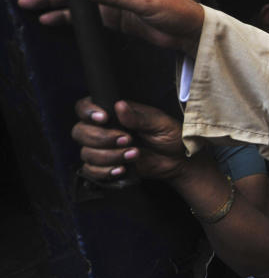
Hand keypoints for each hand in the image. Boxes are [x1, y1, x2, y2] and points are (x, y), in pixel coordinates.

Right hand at [72, 97, 190, 180]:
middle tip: (127, 139)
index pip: (84, 107)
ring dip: (109, 156)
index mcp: (113, 113)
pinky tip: (122, 169)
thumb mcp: (160, 123)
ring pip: (86, 153)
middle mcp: (102, 130)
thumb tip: (119, 106)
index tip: (104, 118)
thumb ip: (139, 117)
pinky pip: (91, 171)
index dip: (88, 112)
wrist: (178, 160)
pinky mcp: (106, 167)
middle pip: (80, 132)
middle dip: (102, 138)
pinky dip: (105, 171)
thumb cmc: (170, 136)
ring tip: (134, 154)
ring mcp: (102, 149)